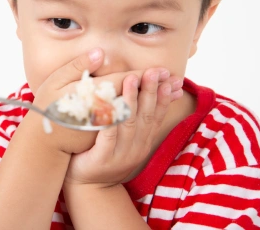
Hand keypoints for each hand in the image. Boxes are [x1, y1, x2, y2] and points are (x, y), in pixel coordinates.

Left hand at [64, 68, 182, 187]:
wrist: (88, 188)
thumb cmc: (103, 155)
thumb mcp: (124, 139)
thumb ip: (133, 119)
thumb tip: (143, 95)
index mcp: (142, 141)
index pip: (156, 115)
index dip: (164, 96)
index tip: (171, 77)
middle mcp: (136, 147)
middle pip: (146, 115)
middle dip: (150, 91)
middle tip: (153, 71)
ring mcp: (120, 153)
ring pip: (129, 122)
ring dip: (131, 99)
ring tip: (131, 77)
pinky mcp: (102, 158)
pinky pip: (108, 134)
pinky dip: (110, 118)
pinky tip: (110, 104)